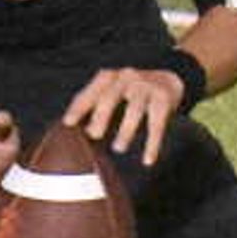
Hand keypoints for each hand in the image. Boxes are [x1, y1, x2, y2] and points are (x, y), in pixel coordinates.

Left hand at [63, 66, 185, 167]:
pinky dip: (152, 144)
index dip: (78, 107)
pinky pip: (157, 124)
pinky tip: (148, 160)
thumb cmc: (131, 92)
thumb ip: (95, 106)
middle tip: (93, 135)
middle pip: (111, 97)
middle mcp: (126, 78)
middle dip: (101, 116)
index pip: (90, 92)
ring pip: (134, 109)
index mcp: (109, 78)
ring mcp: (146, 87)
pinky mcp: (164, 99)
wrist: (168, 81)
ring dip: (126, 130)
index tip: (68, 123)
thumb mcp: (112, 92)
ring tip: (118, 148)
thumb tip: (73, 131)